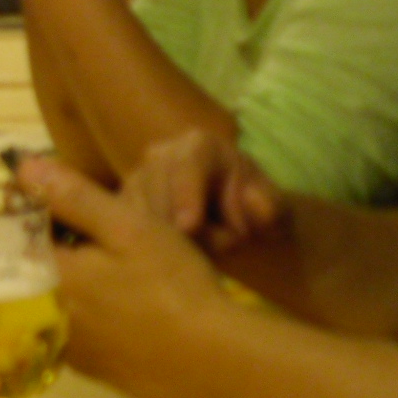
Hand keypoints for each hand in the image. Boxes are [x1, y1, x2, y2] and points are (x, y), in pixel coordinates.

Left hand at [13, 155, 230, 397]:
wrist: (217, 361)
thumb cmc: (173, 286)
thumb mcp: (129, 228)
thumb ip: (75, 198)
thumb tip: (24, 167)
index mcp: (50, 278)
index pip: (18, 237)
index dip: (34, 215)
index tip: (55, 203)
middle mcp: (48, 317)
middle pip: (31, 272)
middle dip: (48, 249)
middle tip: (81, 233)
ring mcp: (69, 349)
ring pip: (51, 302)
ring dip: (66, 282)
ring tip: (101, 266)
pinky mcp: (92, 370)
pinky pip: (72, 332)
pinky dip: (83, 313)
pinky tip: (115, 304)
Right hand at [127, 130, 284, 253]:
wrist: (235, 221)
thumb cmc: (255, 212)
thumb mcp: (274, 210)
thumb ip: (269, 207)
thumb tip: (253, 205)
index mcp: (200, 145)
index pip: (188, 167)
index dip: (187, 196)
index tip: (189, 227)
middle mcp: (161, 153)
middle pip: (159, 193)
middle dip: (185, 229)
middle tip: (222, 248)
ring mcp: (137, 177)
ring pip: (140, 214)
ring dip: (170, 241)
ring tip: (207, 249)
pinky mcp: (123, 203)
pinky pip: (126, 227)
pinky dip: (149, 244)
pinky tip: (176, 253)